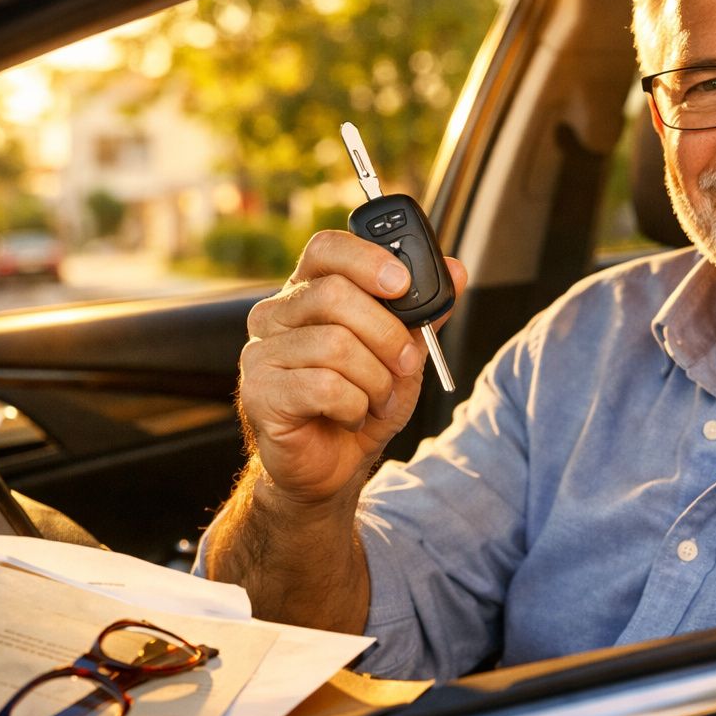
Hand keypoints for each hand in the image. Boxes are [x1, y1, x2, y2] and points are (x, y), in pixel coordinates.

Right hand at [238, 229, 467, 508]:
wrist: (332, 466)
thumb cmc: (361, 403)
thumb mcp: (402, 354)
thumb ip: (423, 311)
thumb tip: (455, 271)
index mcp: (307, 293)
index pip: (325, 249)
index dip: (366, 259)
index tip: (403, 283)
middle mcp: (275, 315)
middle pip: (334, 294)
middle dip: (386, 333)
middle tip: (405, 364)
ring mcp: (261, 352)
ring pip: (335, 344)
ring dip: (375, 379)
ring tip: (378, 398)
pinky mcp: (259, 392)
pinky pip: (324, 386)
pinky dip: (355, 406)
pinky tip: (352, 415)